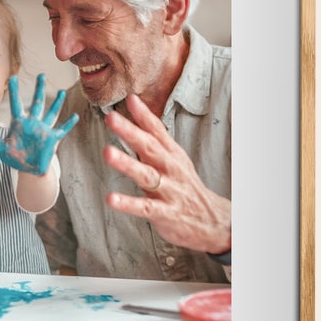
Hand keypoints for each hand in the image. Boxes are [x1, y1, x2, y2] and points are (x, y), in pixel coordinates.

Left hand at [0, 74, 78, 174]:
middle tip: (41, 75)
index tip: (13, 77)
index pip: (16, 104)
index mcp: (19, 123)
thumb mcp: (1, 149)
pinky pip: (62, 130)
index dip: (15, 91)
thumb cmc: (15, 157)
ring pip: (51, 113)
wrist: (29, 169)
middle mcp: (33, 123)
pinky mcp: (52, 138)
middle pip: (37, 103)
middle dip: (39, 89)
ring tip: (61, 91)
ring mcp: (44, 129)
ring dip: (57, 103)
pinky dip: (68, 124)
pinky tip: (75, 117)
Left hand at [103, 94, 230, 253]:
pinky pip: (144, 207)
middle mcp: (170, 168)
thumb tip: (134, 104)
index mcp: (171, 154)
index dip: (144, 115)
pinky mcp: (165, 212)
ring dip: (127, 163)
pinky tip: (111, 198)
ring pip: (146, 175)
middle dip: (130, 132)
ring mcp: (168, 190)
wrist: (212, 220)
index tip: (130, 100)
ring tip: (108, 152)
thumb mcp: (174, 156)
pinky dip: (128, 203)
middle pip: (150, 147)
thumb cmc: (185, 184)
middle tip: (111, 118)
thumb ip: (154, 133)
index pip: (157, 131)